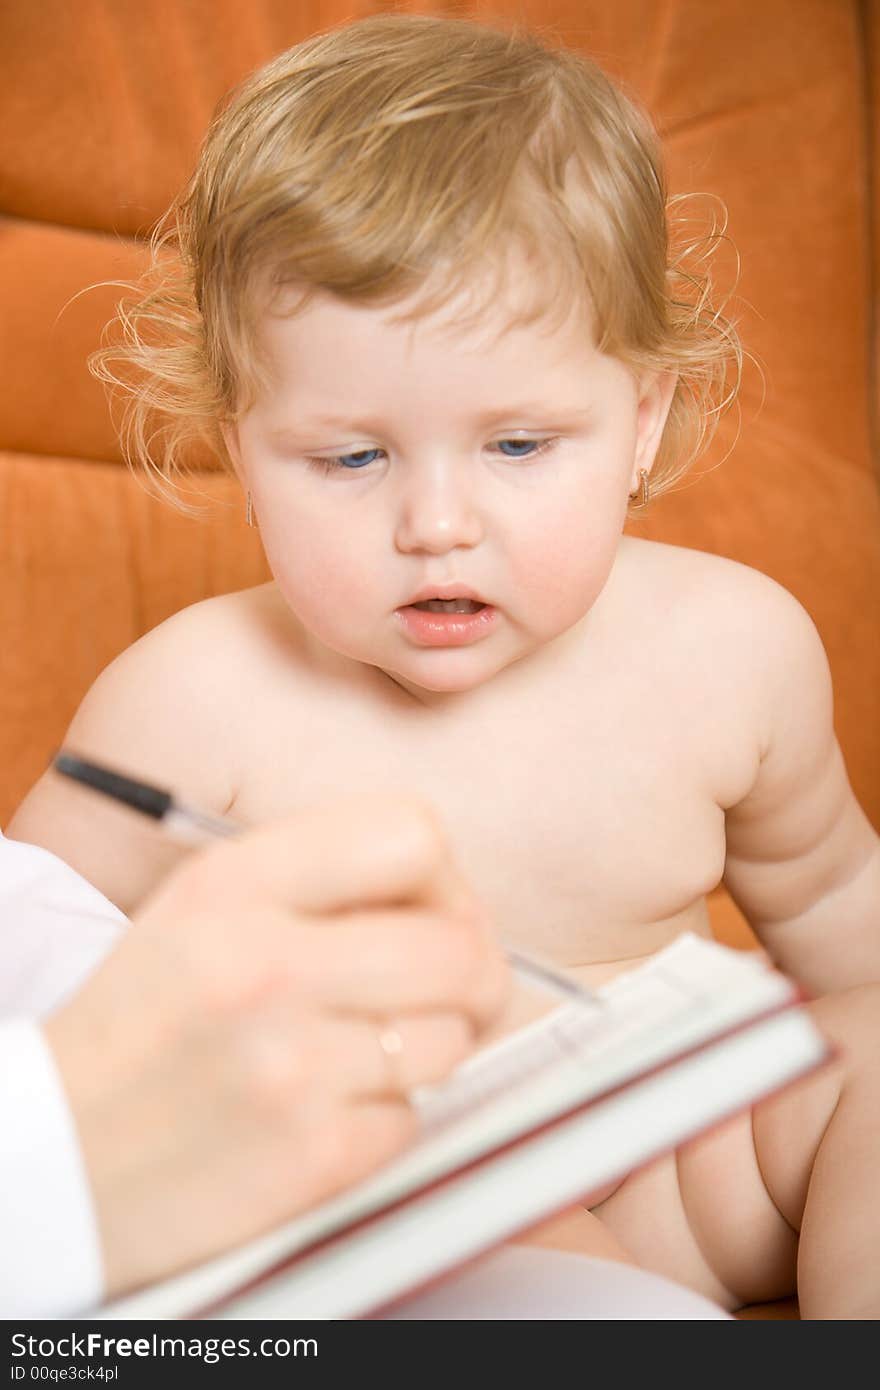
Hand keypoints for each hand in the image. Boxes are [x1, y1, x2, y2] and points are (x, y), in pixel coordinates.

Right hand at [44, 795, 508, 1298]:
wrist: (54, 1156)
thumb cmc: (140, 1025)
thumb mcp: (200, 908)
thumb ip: (315, 880)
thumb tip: (449, 896)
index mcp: (235, 885)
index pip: (413, 836)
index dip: (443, 880)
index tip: (427, 913)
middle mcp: (265, 965)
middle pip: (461, 945)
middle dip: (469, 973)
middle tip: (441, 991)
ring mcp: (292, 1064)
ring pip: (452, 1036)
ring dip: (428, 1049)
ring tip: (365, 1054)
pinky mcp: (313, 1155)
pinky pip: (415, 1118)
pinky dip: (387, 1117)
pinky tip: (329, 1109)